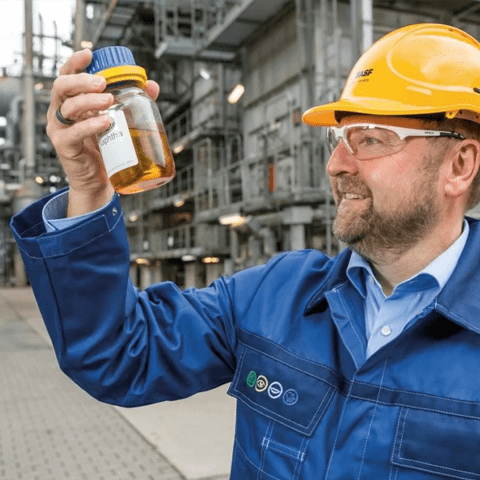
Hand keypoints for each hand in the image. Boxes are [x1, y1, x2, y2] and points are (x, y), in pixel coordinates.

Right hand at [46, 49, 159, 216]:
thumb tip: (153, 86)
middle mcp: (61, 113)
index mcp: (72, 102)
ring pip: (68, 107)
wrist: (99, 182)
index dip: (75, 63)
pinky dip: (90, 125)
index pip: (67, 76)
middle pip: (62, 87)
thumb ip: (133, 103)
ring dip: (89, 101)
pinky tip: (106, 122)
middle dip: (81, 81)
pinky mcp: (65, 147)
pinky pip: (74, 133)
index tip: (89, 54)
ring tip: (110, 101)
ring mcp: (60, 130)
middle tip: (103, 83)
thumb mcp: (119, 122)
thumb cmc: (107, 150)